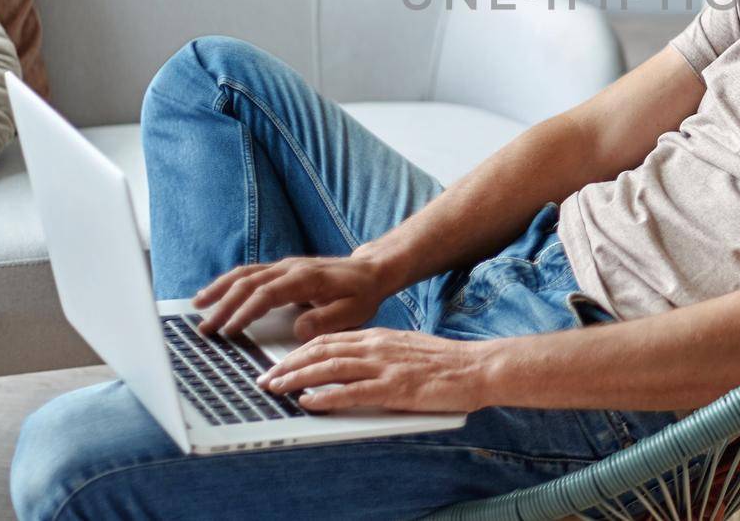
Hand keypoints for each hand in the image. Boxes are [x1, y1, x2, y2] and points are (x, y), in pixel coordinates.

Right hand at [192, 249, 401, 339]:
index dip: (246, 312)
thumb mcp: (354, 312)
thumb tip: (298, 329)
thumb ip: (327, 321)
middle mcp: (291, 268)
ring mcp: (284, 266)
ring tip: (197, 307)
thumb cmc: (362, 293)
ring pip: (244, 274)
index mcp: (307, 278)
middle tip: (205, 329)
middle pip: (249, 283)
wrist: (371, 270)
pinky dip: (228, 283)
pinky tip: (213, 295)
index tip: (229, 330)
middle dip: (224, 305)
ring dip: (219, 290)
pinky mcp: (281, 269)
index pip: (268, 293)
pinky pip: (249, 273)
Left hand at [255, 328, 491, 412]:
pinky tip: (309, 402)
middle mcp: (377, 346)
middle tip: (265, 378)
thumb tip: (349, 365)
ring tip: (276, 388)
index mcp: (378, 336)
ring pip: (330, 367)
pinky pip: (352, 392)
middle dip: (288, 365)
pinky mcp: (394, 388)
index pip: (328, 340)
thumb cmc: (444, 363)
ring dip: (297, 378)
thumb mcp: (404, 349)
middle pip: (321, 350)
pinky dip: (326, 396)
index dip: (298, 352)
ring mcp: (385, 366)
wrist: (475, 367)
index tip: (278, 364)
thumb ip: (377, 354)